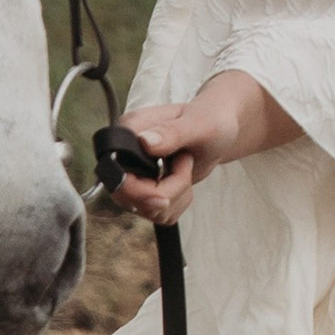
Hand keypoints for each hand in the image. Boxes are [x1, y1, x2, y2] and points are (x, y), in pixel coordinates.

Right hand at [103, 71, 296, 224]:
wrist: (219, 129)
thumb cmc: (211, 119)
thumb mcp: (198, 124)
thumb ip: (172, 133)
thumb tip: (144, 141)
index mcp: (130, 131)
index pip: (115, 173)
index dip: (140, 188)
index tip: (168, 175)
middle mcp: (125, 155)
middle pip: (129, 198)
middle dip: (166, 193)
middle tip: (186, 166)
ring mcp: (134, 176)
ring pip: (146, 210)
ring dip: (176, 197)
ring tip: (187, 167)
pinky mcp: (146, 191)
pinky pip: (158, 215)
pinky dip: (177, 205)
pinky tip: (185, 182)